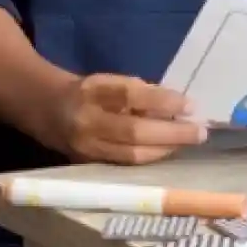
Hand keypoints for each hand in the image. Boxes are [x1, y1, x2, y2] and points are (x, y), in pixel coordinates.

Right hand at [55, 73, 208, 165]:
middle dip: (172, 134)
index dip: (161, 102)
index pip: (130, 96)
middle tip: (200, 132)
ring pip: (132, 155)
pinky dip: (151, 158)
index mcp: (90, 92)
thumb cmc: (86, 92)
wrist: (46, 110)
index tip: (189, 105)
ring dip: (165, 149)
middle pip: (134, 133)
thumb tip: (177, 106)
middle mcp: (86, 122)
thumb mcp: (107, 81)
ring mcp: (86, 148)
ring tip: (189, 142)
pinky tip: (168, 151)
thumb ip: (139, 92)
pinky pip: (126, 165)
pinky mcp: (89, 165)